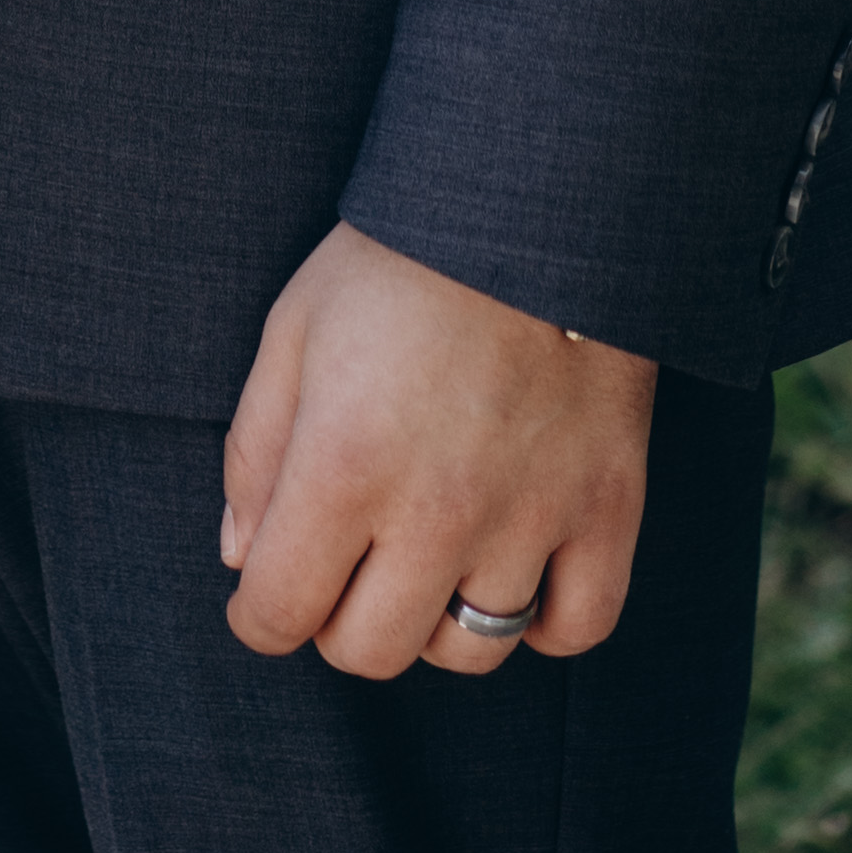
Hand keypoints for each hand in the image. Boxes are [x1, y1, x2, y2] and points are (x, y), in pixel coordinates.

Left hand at [219, 222, 655, 680]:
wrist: (538, 202)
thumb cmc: (399, 261)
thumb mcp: (293, 329)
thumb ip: (255, 450)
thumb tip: (243, 557)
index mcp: (344, 461)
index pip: (280, 611)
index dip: (258, 614)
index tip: (265, 592)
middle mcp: (437, 509)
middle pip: (368, 650)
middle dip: (336, 618)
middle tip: (344, 562)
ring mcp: (531, 516)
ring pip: (469, 650)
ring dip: (433, 619)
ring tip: (426, 555)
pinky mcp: (608, 508)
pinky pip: (576, 628)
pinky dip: (543, 620)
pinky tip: (512, 567)